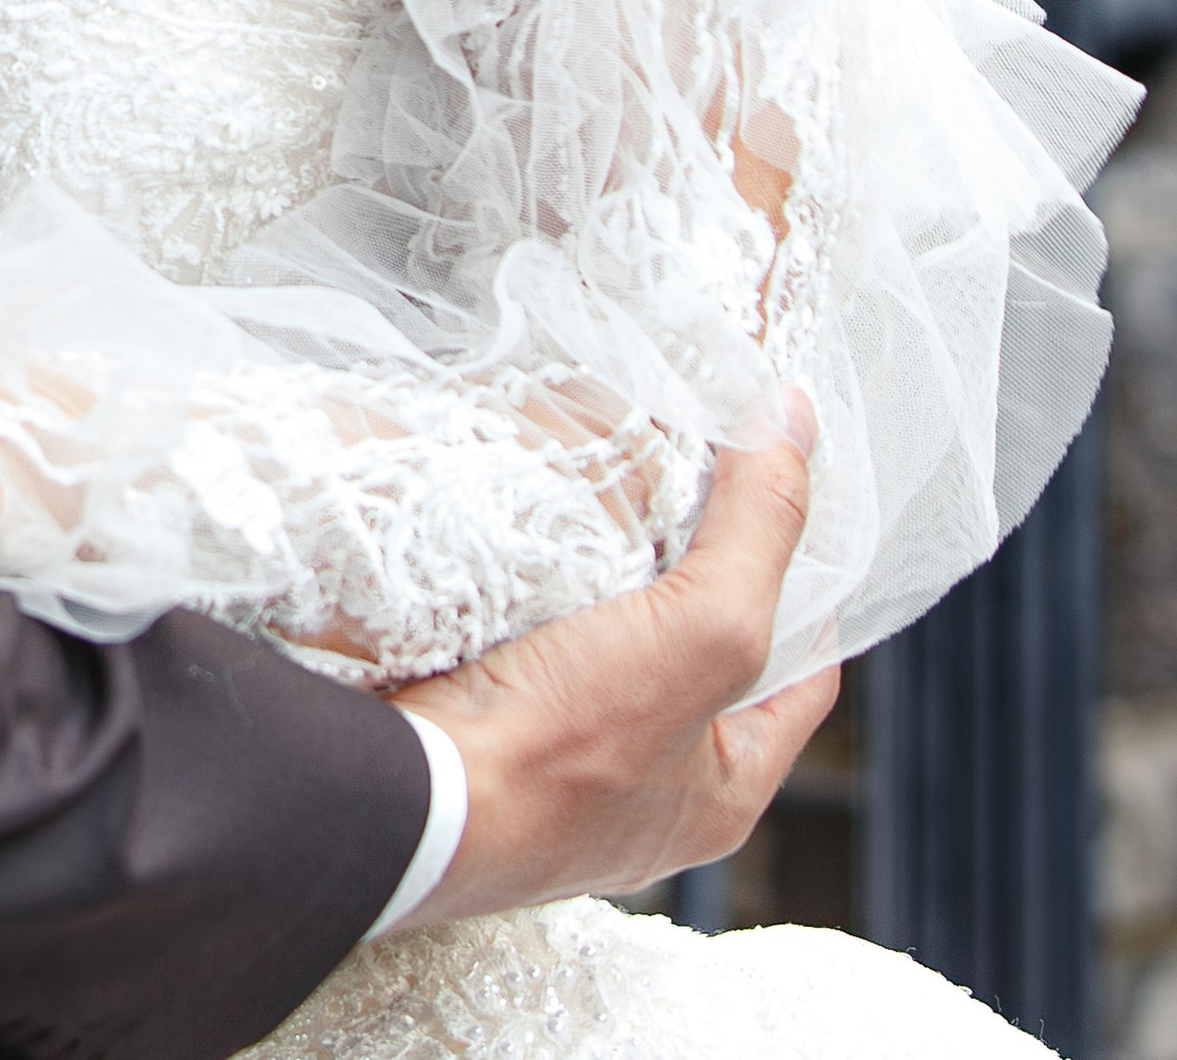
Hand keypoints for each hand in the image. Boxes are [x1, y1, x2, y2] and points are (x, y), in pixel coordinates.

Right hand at [387, 408, 836, 925]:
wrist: (407, 798)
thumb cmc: (564, 751)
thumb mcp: (704, 632)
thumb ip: (760, 529)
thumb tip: (792, 417)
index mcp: (721, 789)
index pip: (802, 669)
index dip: (807, 577)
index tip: (784, 491)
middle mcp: (650, 782)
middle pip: (700, 641)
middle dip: (696, 554)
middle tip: (687, 465)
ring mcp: (563, 753)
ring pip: (610, 627)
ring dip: (609, 554)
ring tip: (608, 472)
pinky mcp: (490, 715)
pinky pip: (534, 625)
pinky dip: (540, 569)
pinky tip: (532, 517)